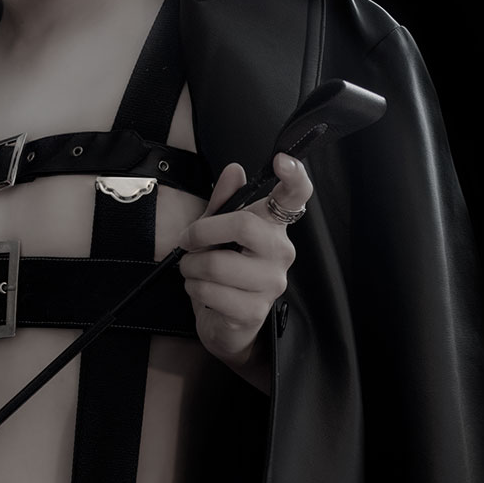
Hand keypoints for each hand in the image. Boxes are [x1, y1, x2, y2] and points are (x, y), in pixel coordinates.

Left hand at [177, 153, 312, 385]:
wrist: (225, 323)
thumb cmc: (223, 271)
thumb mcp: (217, 233)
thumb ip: (224, 202)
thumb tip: (233, 169)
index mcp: (274, 227)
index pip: (295, 196)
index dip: (294, 175)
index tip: (282, 159)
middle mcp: (281, 252)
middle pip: (243, 225)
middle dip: (201, 233)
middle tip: (187, 242)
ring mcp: (271, 283)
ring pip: (217, 264)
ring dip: (191, 268)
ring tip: (193, 272)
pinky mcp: (255, 311)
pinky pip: (210, 292)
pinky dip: (194, 290)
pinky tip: (202, 293)